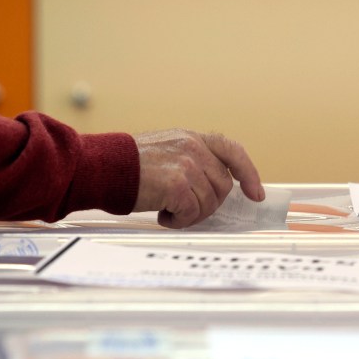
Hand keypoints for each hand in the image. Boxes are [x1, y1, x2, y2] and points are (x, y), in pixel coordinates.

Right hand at [132, 129, 263, 227]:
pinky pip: (192, 213)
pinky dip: (179, 220)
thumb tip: (217, 188)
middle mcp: (193, 148)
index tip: (255, 194)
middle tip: (186, 207)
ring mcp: (187, 165)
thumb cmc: (130, 166)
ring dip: (191, 214)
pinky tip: (162, 214)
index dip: (248, 173)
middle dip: (209, 203)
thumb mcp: (167, 150)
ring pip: (209, 202)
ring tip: (169, 209)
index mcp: (193, 138)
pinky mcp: (177, 184)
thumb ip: (194, 160)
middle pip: (223, 186)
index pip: (233, 151)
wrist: (103, 168)